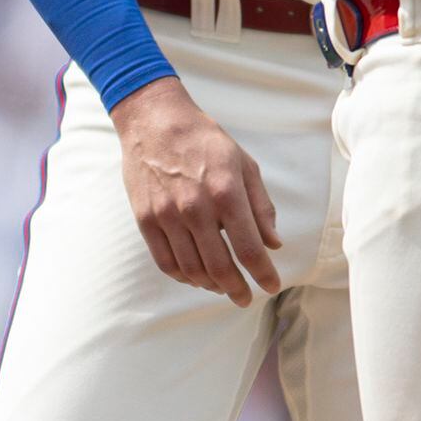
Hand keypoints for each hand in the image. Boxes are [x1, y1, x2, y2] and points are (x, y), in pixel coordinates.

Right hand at [111, 75, 283, 305]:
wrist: (154, 122)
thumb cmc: (204, 141)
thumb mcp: (244, 165)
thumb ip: (261, 206)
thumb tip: (273, 243)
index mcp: (226, 193)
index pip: (249, 249)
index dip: (263, 274)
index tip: (271, 286)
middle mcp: (196, 208)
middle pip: (220, 267)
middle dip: (237, 289)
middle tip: (245, 298)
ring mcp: (167, 216)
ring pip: (191, 269)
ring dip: (210, 285)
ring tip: (221, 287)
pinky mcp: (146, 219)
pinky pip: (165, 261)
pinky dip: (182, 276)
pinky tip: (194, 277)